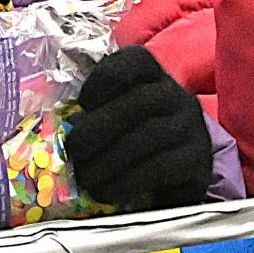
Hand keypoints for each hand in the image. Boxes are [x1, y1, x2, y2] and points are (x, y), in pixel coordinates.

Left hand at [64, 46, 216, 208]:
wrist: (179, 179)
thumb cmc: (135, 146)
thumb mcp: (119, 121)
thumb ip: (95, 115)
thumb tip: (56, 132)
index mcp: (155, 78)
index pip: (137, 60)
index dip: (106, 77)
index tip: (83, 103)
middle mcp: (178, 97)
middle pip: (140, 101)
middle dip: (99, 127)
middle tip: (74, 152)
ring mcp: (192, 128)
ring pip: (149, 135)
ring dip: (110, 159)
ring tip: (86, 179)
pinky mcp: (197, 161)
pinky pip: (160, 167)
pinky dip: (127, 181)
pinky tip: (107, 192)